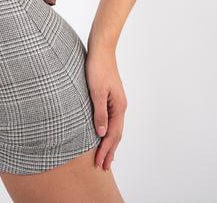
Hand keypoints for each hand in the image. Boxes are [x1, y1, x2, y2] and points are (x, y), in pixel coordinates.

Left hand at [85, 47, 126, 170]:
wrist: (101, 49)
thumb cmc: (97, 68)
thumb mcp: (96, 91)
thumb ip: (100, 113)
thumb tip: (102, 134)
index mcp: (119, 107)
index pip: (113, 135)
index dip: (106, 150)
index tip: (100, 163)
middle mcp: (120, 106)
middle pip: (116, 134)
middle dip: (110, 151)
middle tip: (104, 167)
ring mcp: (117, 102)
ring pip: (115, 128)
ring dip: (109, 143)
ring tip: (105, 156)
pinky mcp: (111, 97)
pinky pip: (111, 120)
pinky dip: (108, 131)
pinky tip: (103, 133)